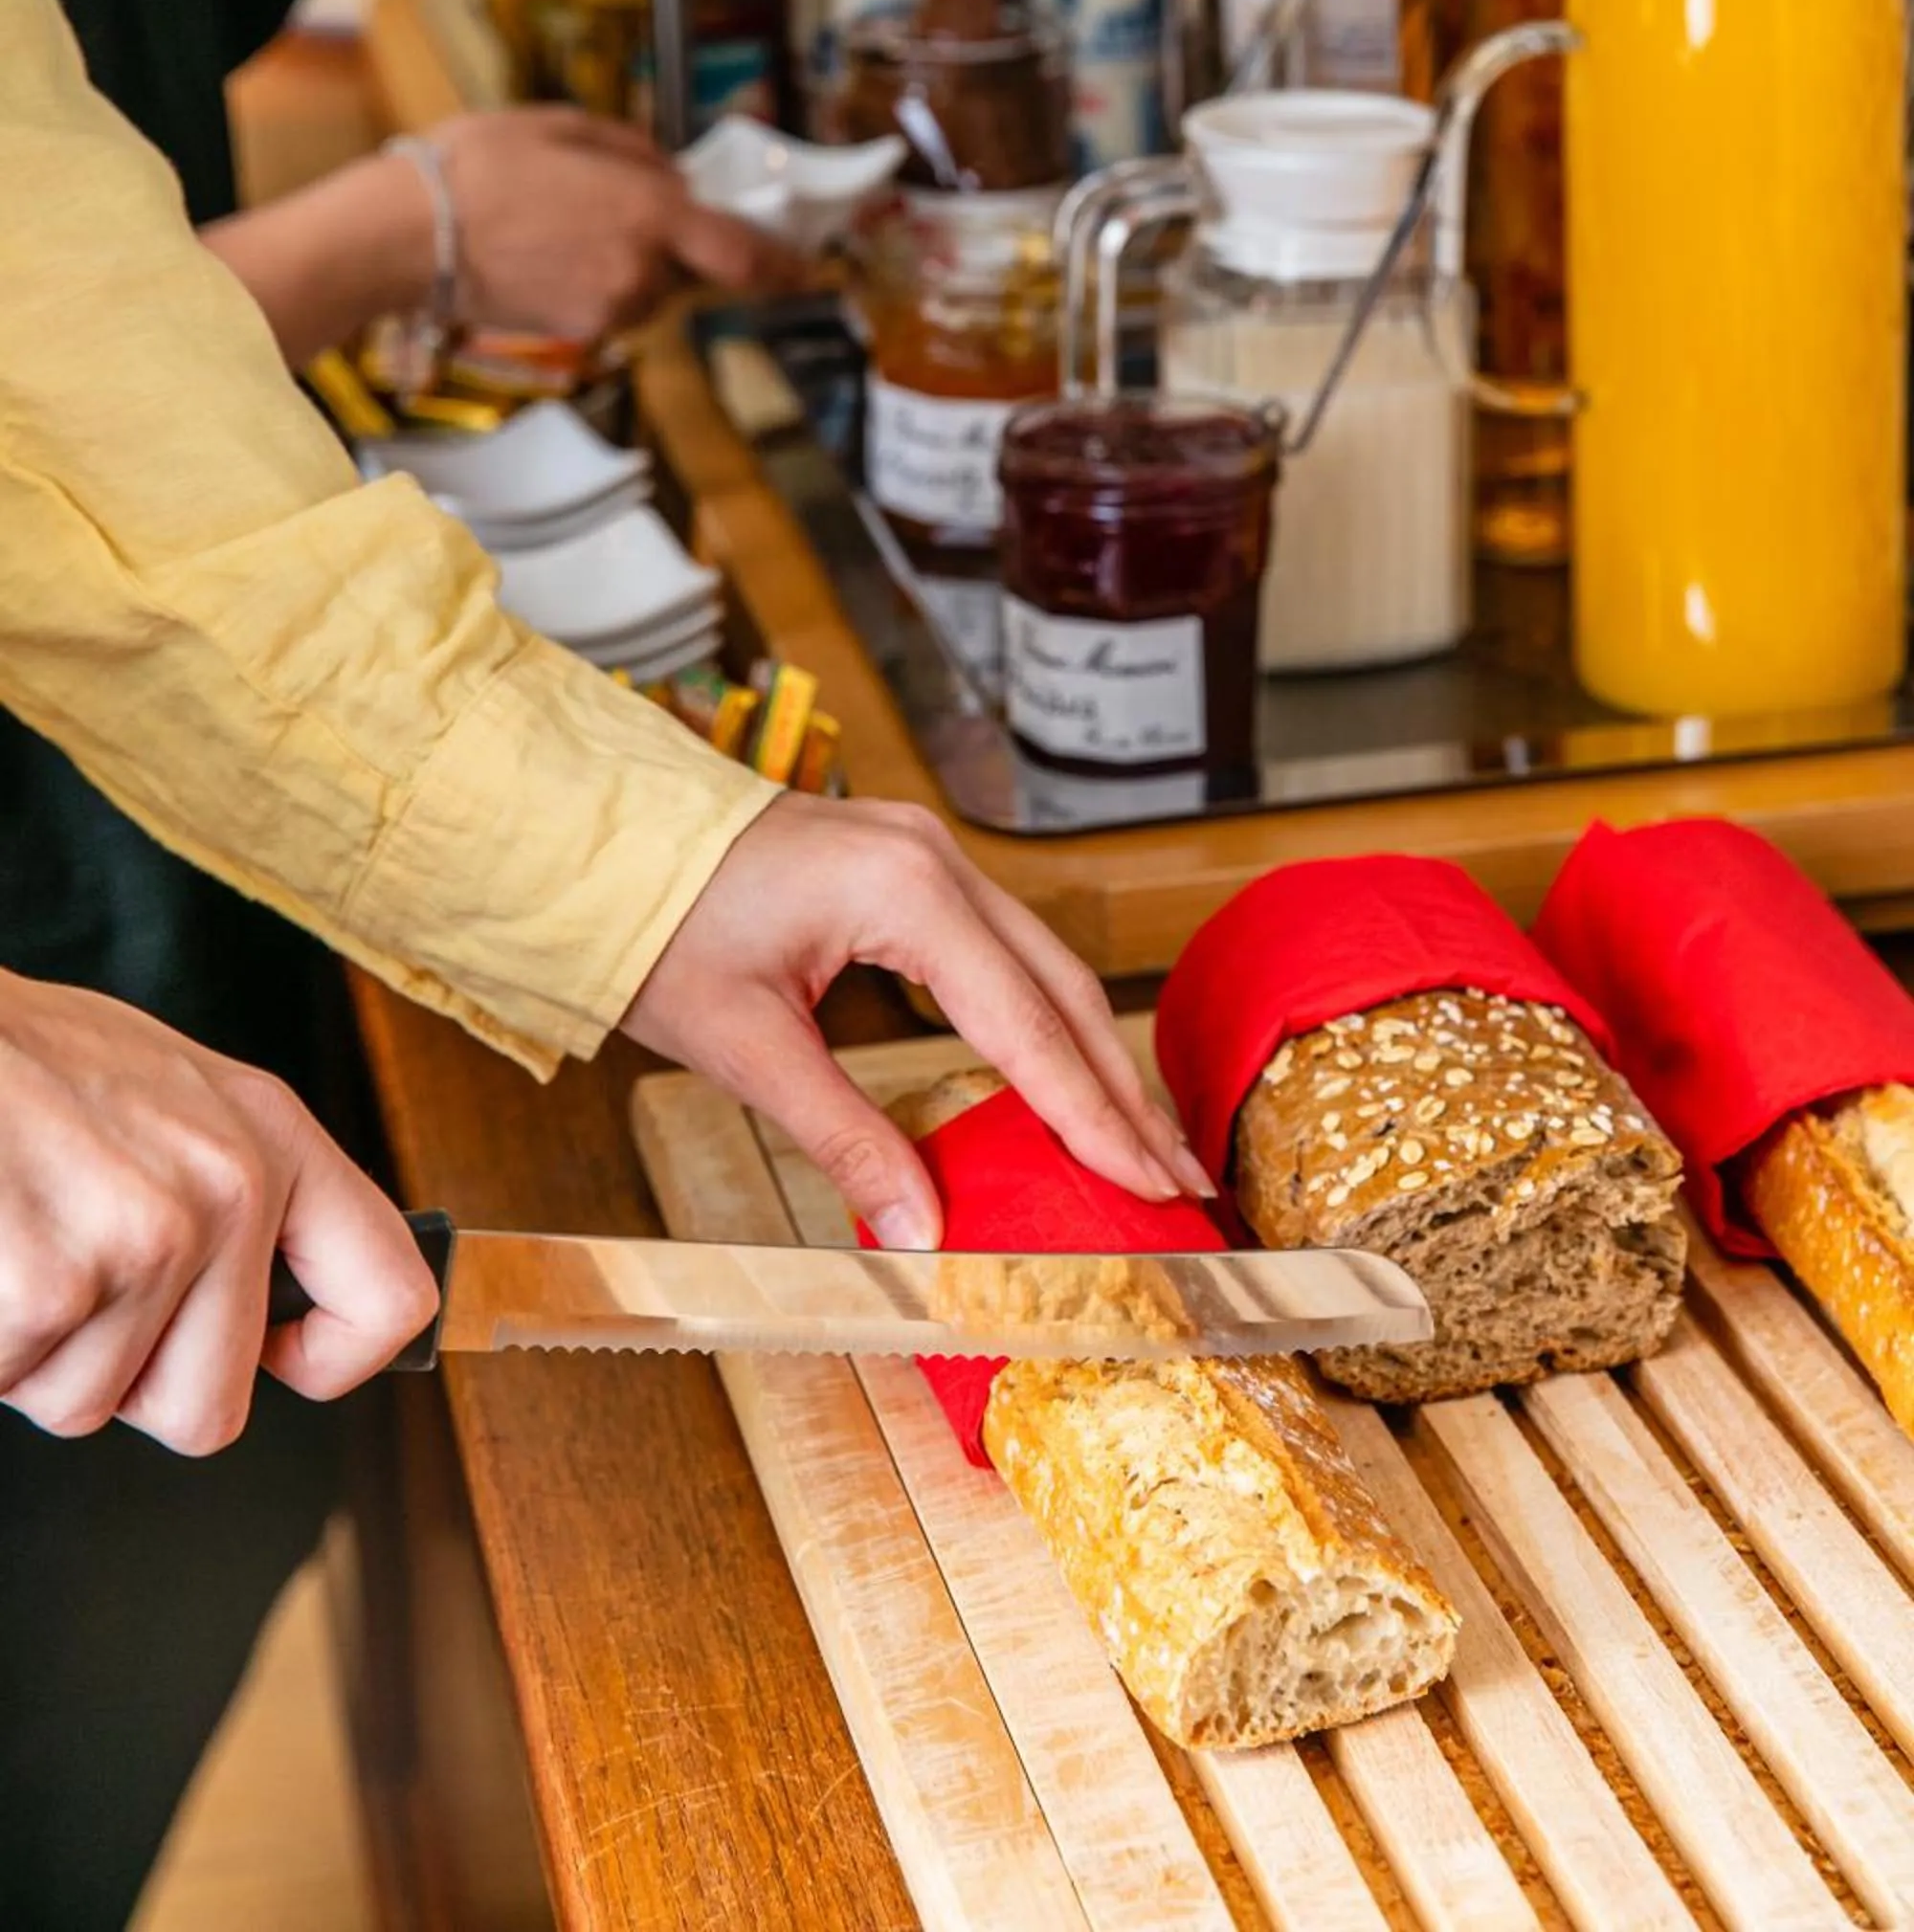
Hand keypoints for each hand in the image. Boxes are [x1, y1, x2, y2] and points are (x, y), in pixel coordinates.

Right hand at [0, 971, 435, 1455]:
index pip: (389, 1293)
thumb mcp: (171, 1089)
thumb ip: (227, 1184)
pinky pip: (15, 1382)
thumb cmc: (28, 1061)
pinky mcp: (52, 1285)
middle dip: (127, 1381)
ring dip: (40, 1353)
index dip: (336, 1357)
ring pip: (90, 1404)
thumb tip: (253, 1297)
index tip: (278, 1357)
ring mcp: (147, 1238)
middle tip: (77, 1290)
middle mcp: (229, 1189)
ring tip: (20, 1243)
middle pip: (208, 1406)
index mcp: (272, 1137)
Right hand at [433, 107, 800, 345]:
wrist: (407, 234)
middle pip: (692, 269)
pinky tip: (546, 254)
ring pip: (650, 291)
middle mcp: (643, 271)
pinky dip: (597, 284)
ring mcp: (610, 310)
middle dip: (674, 245)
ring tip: (565, 227)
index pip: (746, 255)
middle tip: (620, 212)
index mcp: (651, 212)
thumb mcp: (566, 125)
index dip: (785, 265)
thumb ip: (637, 154)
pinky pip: (612, 308)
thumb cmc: (479, 165)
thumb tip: (674, 179)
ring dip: (632, 265)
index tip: (810, 269)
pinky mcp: (577, 336)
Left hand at [621, 796, 1212, 1247]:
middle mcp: (935, 860)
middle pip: (1060, 989)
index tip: (1149, 1181)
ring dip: (1089, 1055)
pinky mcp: (911, 867)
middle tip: (1176, 1178)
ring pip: (1042, 965)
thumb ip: (848, 1137)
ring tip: (1140, 1142)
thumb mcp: (746, 1049)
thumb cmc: (657, 927)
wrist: (601, 838)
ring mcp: (928, 854)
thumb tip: (926, 1231)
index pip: (1026, 1024)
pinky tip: (1063, 1074)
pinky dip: (1042, 1018)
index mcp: (904, 894)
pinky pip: (1003, 949)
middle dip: (1119, 1091)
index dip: (1093, 1114)